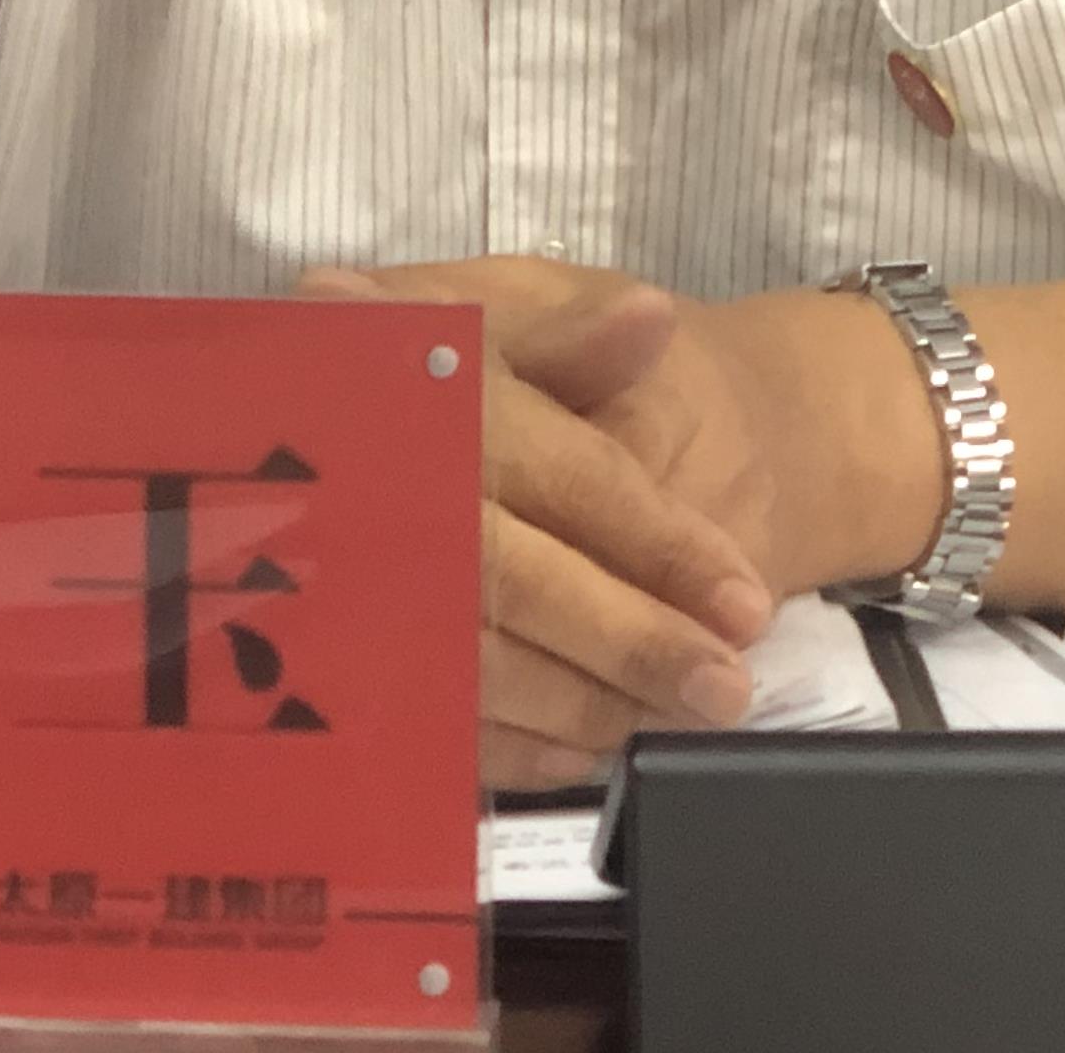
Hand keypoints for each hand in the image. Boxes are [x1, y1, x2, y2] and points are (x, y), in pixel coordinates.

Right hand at [302, 258, 774, 790]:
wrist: (316, 400)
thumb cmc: (437, 358)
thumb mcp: (502, 312)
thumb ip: (570, 334)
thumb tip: (649, 319)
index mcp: (441, 406)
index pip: (573, 481)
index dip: (664, 546)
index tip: (747, 606)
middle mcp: (391, 497)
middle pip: (524, 583)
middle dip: (633, 644)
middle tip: (726, 690)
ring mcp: (349, 586)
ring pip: (477, 664)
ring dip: (584, 703)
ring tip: (676, 718)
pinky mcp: (330, 661)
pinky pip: (421, 718)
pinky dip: (510, 746)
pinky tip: (581, 752)